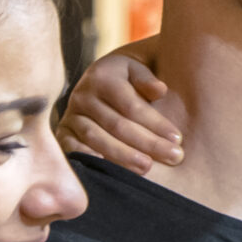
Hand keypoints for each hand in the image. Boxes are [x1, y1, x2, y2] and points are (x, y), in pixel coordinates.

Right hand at [58, 38, 181, 172]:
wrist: (95, 81)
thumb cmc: (124, 79)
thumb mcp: (135, 70)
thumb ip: (146, 79)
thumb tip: (160, 90)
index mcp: (103, 78)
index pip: (132, 106)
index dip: (155, 123)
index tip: (177, 139)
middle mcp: (83, 96)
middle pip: (117, 125)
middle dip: (147, 143)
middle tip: (174, 156)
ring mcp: (71, 115)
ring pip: (96, 138)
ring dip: (122, 156)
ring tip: (147, 168)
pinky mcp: (63, 132)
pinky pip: (72, 148)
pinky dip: (88, 159)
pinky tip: (107, 170)